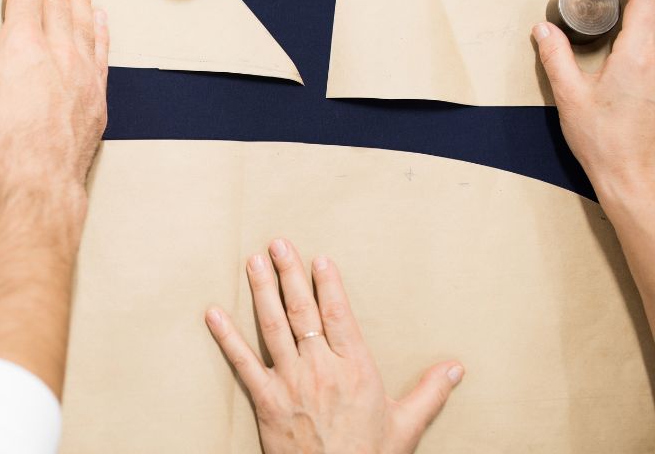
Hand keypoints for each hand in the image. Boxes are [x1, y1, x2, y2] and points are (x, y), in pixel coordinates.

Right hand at [0, 0, 108, 190]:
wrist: (38, 176)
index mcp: (21, 46)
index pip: (24, 3)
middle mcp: (56, 50)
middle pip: (58, 2)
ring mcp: (81, 70)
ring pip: (84, 21)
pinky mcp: (97, 92)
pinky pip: (101, 49)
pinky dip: (101, 30)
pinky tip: (101, 19)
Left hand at [205, 239, 463, 453]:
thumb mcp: (407, 426)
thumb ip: (431, 392)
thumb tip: (457, 367)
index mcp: (356, 370)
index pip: (339, 315)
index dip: (328, 284)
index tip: (320, 259)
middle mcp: (322, 369)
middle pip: (303, 311)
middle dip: (289, 274)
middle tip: (278, 244)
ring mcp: (291, 383)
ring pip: (273, 327)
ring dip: (261, 292)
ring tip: (252, 262)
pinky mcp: (267, 401)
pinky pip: (243, 363)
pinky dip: (226, 337)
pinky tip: (213, 314)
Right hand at [535, 0, 654, 203]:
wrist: (634, 178)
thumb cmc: (604, 142)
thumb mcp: (570, 97)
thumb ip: (556, 58)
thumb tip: (544, 30)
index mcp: (637, 58)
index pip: (646, 5)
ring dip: (653, 13)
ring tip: (638, 3)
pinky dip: (652, 34)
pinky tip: (639, 41)